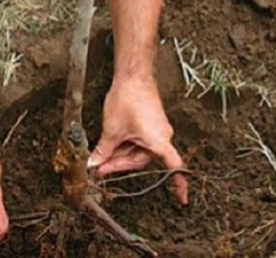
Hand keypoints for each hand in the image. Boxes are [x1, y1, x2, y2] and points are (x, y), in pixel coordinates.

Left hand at [88, 76, 188, 204]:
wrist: (133, 75)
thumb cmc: (128, 99)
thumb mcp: (112, 130)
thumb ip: (104, 151)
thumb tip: (94, 165)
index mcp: (159, 141)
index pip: (173, 168)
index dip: (178, 184)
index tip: (182, 200)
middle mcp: (162, 137)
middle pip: (142, 161)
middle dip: (120, 164)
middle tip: (100, 168)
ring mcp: (157, 130)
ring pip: (138, 151)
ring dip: (120, 154)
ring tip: (100, 155)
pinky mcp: (150, 123)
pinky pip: (138, 141)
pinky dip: (124, 144)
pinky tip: (109, 144)